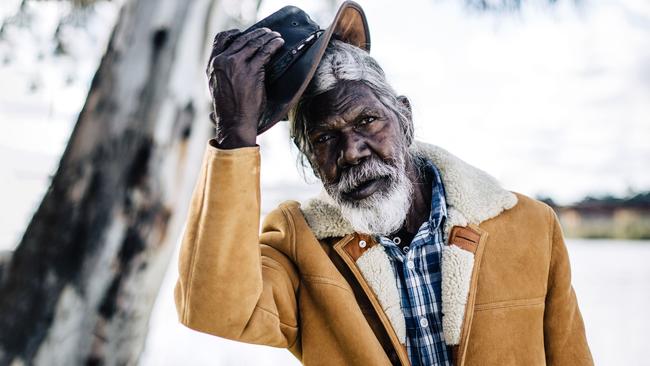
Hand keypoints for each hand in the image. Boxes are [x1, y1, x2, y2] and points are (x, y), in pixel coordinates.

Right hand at [207, 27, 283, 148]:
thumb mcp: (216, 86)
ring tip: (276, 36)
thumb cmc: (229, 108)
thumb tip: (232, 63)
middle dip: (256, 34)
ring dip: (267, 37)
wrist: (234, 121)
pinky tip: (279, 43)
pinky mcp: (251, 70)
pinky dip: (274, 45)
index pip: (220, 39)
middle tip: (267, 32)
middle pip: (241, 39)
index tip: (244, 32)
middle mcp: (222, 61)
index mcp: (212, 64)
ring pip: (254, 43)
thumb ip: (222, 72)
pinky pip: (265, 51)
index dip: (234, 33)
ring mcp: (236, 64)